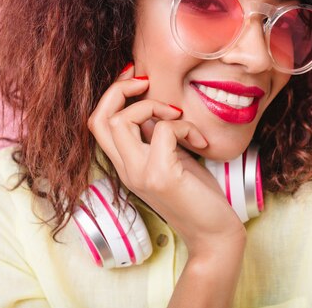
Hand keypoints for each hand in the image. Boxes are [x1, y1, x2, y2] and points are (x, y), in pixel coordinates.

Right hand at [87, 64, 246, 255]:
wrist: (214, 233)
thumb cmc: (196, 194)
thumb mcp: (170, 158)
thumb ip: (154, 136)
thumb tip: (152, 104)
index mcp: (125, 165)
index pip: (97, 123)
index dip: (111, 95)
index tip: (136, 79)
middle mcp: (126, 170)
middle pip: (99, 118)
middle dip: (121, 89)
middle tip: (147, 82)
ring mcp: (141, 174)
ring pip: (122, 121)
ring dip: (152, 105)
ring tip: (177, 115)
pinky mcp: (162, 176)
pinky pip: (163, 130)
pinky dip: (183, 125)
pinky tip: (199, 139)